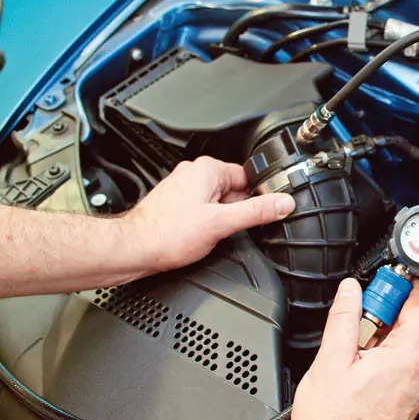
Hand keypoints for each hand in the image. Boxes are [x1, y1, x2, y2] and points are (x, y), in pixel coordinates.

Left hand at [122, 156, 294, 272]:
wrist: (134, 250)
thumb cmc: (168, 235)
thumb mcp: (222, 224)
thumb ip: (256, 212)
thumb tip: (283, 203)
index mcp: (207, 170)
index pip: (248, 177)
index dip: (256, 198)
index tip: (255, 215)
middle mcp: (194, 173)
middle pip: (234, 191)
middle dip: (235, 212)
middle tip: (224, 228)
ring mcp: (184, 187)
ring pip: (219, 202)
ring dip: (220, 219)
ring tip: (206, 233)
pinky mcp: (177, 202)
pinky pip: (204, 209)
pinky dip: (206, 222)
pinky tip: (196, 235)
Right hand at [263, 278, 418, 419]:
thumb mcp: (331, 359)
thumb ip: (345, 317)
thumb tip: (351, 289)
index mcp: (409, 358)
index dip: (402, 284)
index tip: (380, 283)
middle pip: (414, 322)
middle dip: (385, 313)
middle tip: (357, 319)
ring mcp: (418, 391)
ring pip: (407, 344)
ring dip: (382, 337)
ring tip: (353, 351)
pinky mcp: (409, 402)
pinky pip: (404, 366)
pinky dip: (385, 358)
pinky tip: (360, 369)